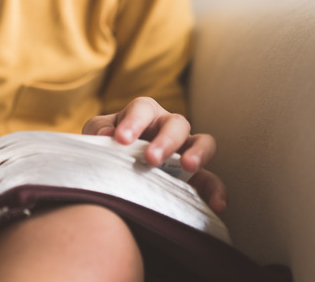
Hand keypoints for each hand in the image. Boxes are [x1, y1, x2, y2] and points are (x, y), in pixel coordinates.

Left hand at [82, 97, 226, 212]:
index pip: (142, 109)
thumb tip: (105, 134)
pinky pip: (211, 180)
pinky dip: (216, 191)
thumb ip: (98, 129)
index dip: (134, 122)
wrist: (112, 164)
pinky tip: (216, 205)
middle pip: (177, 123)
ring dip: (199, 153)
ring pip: (203, 142)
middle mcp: (168, 126)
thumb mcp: (97, 131)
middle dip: (166, 140)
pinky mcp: (194, 175)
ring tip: (189, 167)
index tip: (121, 139)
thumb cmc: (107, 140)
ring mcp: (184, 149)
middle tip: (151, 158)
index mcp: (144, 112)